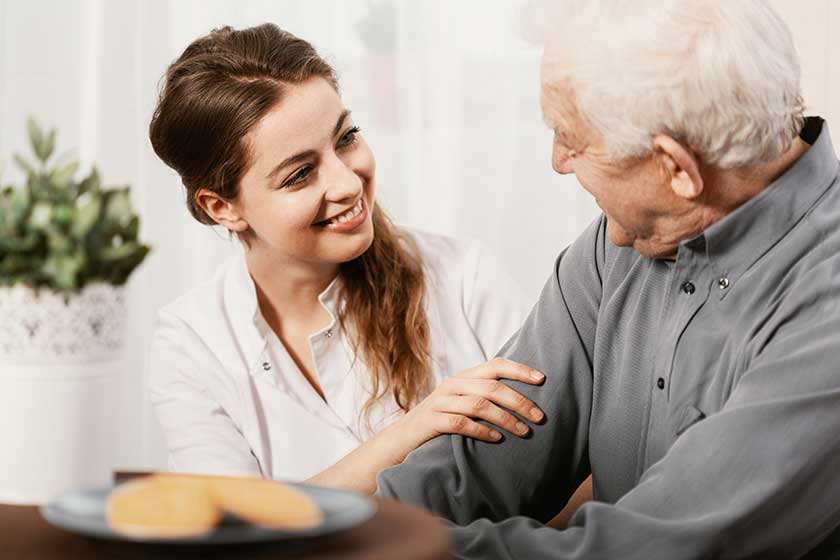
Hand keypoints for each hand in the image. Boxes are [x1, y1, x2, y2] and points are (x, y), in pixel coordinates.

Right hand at [396, 358, 545, 453]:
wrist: (401, 439)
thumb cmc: (439, 422)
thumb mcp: (461, 403)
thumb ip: (483, 396)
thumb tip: (523, 401)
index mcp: (463, 377)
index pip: (495, 365)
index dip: (519, 370)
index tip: (542, 379)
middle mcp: (452, 384)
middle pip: (492, 386)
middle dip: (519, 401)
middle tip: (539, 417)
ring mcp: (440, 402)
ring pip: (479, 404)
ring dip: (505, 418)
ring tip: (523, 431)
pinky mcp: (431, 420)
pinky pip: (460, 423)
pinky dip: (481, 430)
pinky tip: (496, 439)